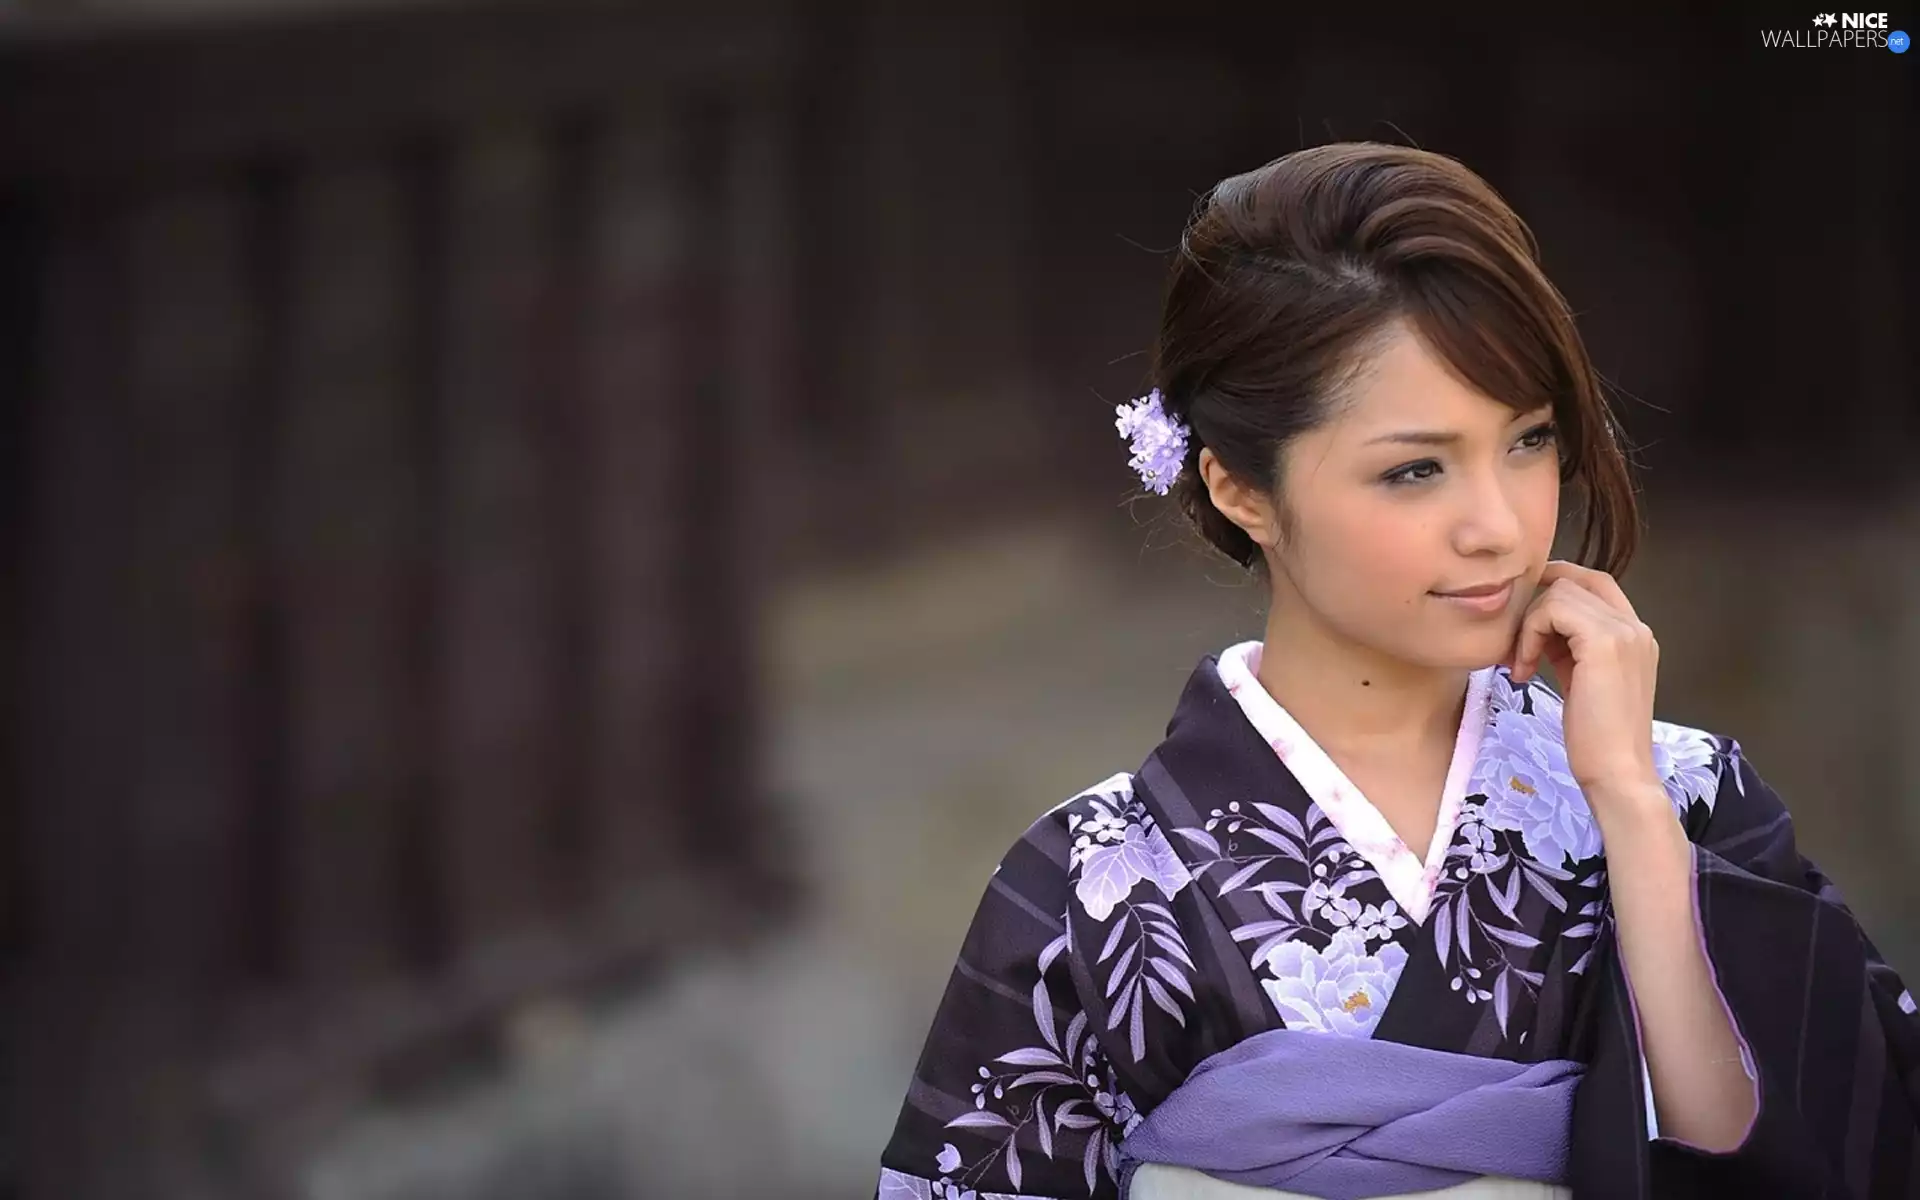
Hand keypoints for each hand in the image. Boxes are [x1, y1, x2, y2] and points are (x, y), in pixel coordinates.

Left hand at [1506, 561, 1664, 807]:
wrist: (1617, 773)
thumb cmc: (1595, 738)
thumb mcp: (1581, 680)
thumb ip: (1568, 648)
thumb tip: (1537, 626)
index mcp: (1635, 635)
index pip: (1595, 581)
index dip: (1556, 585)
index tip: (1525, 614)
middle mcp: (1636, 627)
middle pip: (1575, 580)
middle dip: (1536, 606)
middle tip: (1518, 646)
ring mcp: (1625, 632)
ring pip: (1560, 592)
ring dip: (1529, 624)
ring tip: (1522, 664)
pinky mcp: (1605, 643)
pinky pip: (1553, 610)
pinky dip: (1529, 634)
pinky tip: (1524, 669)